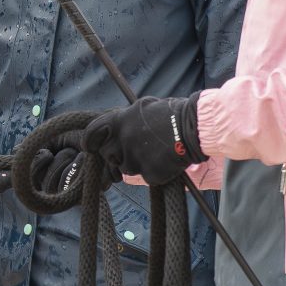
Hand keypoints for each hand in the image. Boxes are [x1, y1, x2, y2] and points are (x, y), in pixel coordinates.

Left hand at [84, 94, 205, 185]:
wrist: (195, 128)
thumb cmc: (172, 114)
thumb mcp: (144, 108)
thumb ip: (125, 119)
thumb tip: (113, 128)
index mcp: (120, 121)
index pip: (92, 133)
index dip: (90, 143)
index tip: (91, 148)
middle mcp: (123, 139)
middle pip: (109, 155)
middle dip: (119, 156)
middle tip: (137, 151)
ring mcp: (135, 157)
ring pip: (127, 169)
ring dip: (138, 164)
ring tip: (155, 153)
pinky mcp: (149, 172)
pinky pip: (146, 177)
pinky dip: (154, 172)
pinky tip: (165, 161)